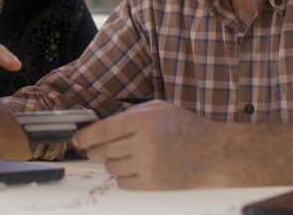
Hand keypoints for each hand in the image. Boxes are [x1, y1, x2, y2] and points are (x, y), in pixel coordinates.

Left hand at [72, 100, 228, 189]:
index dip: (85, 137)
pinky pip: (123, 183)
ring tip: (124, 156)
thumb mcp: (159, 108)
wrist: (215, 153)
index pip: (102, 130)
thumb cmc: (186, 127)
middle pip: (103, 150)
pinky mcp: (153, 184)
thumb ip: (130, 114)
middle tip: (96, 149)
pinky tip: (133, 168)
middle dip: (95, 150)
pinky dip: (123, 176)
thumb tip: (102, 125)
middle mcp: (144, 143)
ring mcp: (148, 165)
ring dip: (111, 163)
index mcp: (144, 120)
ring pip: (111, 167)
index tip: (77, 140)